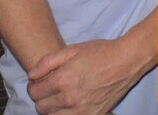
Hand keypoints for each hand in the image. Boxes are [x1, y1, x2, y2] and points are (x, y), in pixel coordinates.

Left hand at [27, 37, 150, 113]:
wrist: (126, 61)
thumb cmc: (100, 52)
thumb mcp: (73, 49)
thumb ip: (48, 62)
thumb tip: (32, 75)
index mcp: (62, 80)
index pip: (34, 92)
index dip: (34, 86)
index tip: (39, 82)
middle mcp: (69, 98)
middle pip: (41, 108)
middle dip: (42, 97)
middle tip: (50, 88)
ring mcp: (81, 110)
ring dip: (51, 108)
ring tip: (60, 97)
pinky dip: (66, 114)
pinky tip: (71, 104)